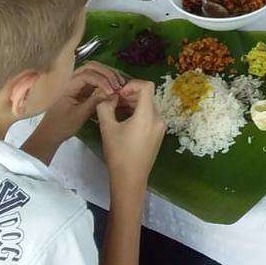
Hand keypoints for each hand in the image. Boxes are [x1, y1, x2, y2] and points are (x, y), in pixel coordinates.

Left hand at [38, 62, 125, 145]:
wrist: (50, 133)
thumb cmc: (62, 125)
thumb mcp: (79, 115)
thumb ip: (94, 102)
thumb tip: (111, 93)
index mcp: (69, 85)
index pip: (88, 75)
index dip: (102, 80)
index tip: (112, 91)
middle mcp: (73, 80)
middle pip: (92, 67)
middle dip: (107, 73)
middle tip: (119, 84)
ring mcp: (78, 84)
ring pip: (95, 71)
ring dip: (108, 75)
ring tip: (119, 84)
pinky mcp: (83, 89)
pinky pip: (96, 80)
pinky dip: (106, 81)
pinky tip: (114, 87)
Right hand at [97, 80, 165, 195]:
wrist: (130, 179)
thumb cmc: (118, 154)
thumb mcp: (107, 128)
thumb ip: (105, 107)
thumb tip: (108, 97)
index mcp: (148, 115)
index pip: (147, 86)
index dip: (132, 84)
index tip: (119, 93)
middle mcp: (158, 118)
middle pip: (146, 97)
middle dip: (129, 96)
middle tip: (113, 102)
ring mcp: (160, 127)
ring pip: (147, 106)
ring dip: (132, 105)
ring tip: (115, 111)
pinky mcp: (158, 134)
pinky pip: (149, 116)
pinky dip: (137, 114)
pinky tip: (123, 121)